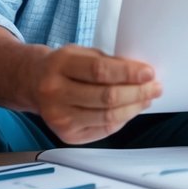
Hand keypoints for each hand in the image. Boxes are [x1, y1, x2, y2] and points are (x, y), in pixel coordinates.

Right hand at [30, 46, 162, 144]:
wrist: (32, 83)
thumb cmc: (63, 66)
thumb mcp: (81, 54)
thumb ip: (108, 63)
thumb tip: (142, 74)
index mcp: (59, 65)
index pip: (99, 71)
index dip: (128, 73)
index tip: (149, 73)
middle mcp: (55, 93)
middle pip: (106, 97)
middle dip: (137, 93)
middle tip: (155, 87)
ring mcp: (59, 117)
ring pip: (107, 117)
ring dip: (133, 108)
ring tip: (147, 99)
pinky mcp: (66, 135)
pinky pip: (103, 130)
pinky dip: (122, 119)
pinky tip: (130, 110)